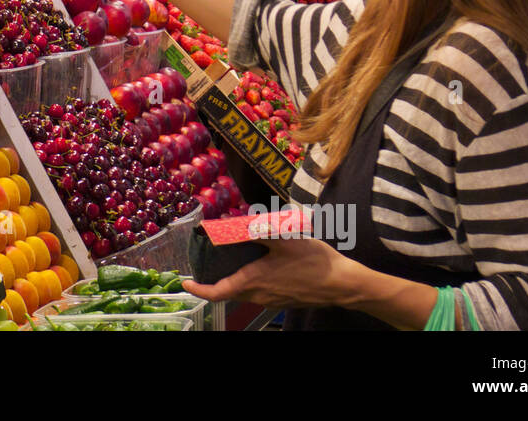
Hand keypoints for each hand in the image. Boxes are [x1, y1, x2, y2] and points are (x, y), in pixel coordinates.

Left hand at [182, 238, 362, 308]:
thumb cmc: (314, 261)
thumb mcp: (283, 238)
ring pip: (244, 292)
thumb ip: (255, 231)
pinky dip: (250, 281)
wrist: (343, 284)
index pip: (216, 292)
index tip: (185, 282)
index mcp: (254, 281)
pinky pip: (259, 292)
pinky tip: (259, 264)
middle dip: (213, 281)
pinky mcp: (283, 300)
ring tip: (231, 260)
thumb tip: (230, 226)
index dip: (197, 289)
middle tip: (206, 264)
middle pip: (228, 291)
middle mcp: (259, 295)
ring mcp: (272, 301)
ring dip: (233, 279)